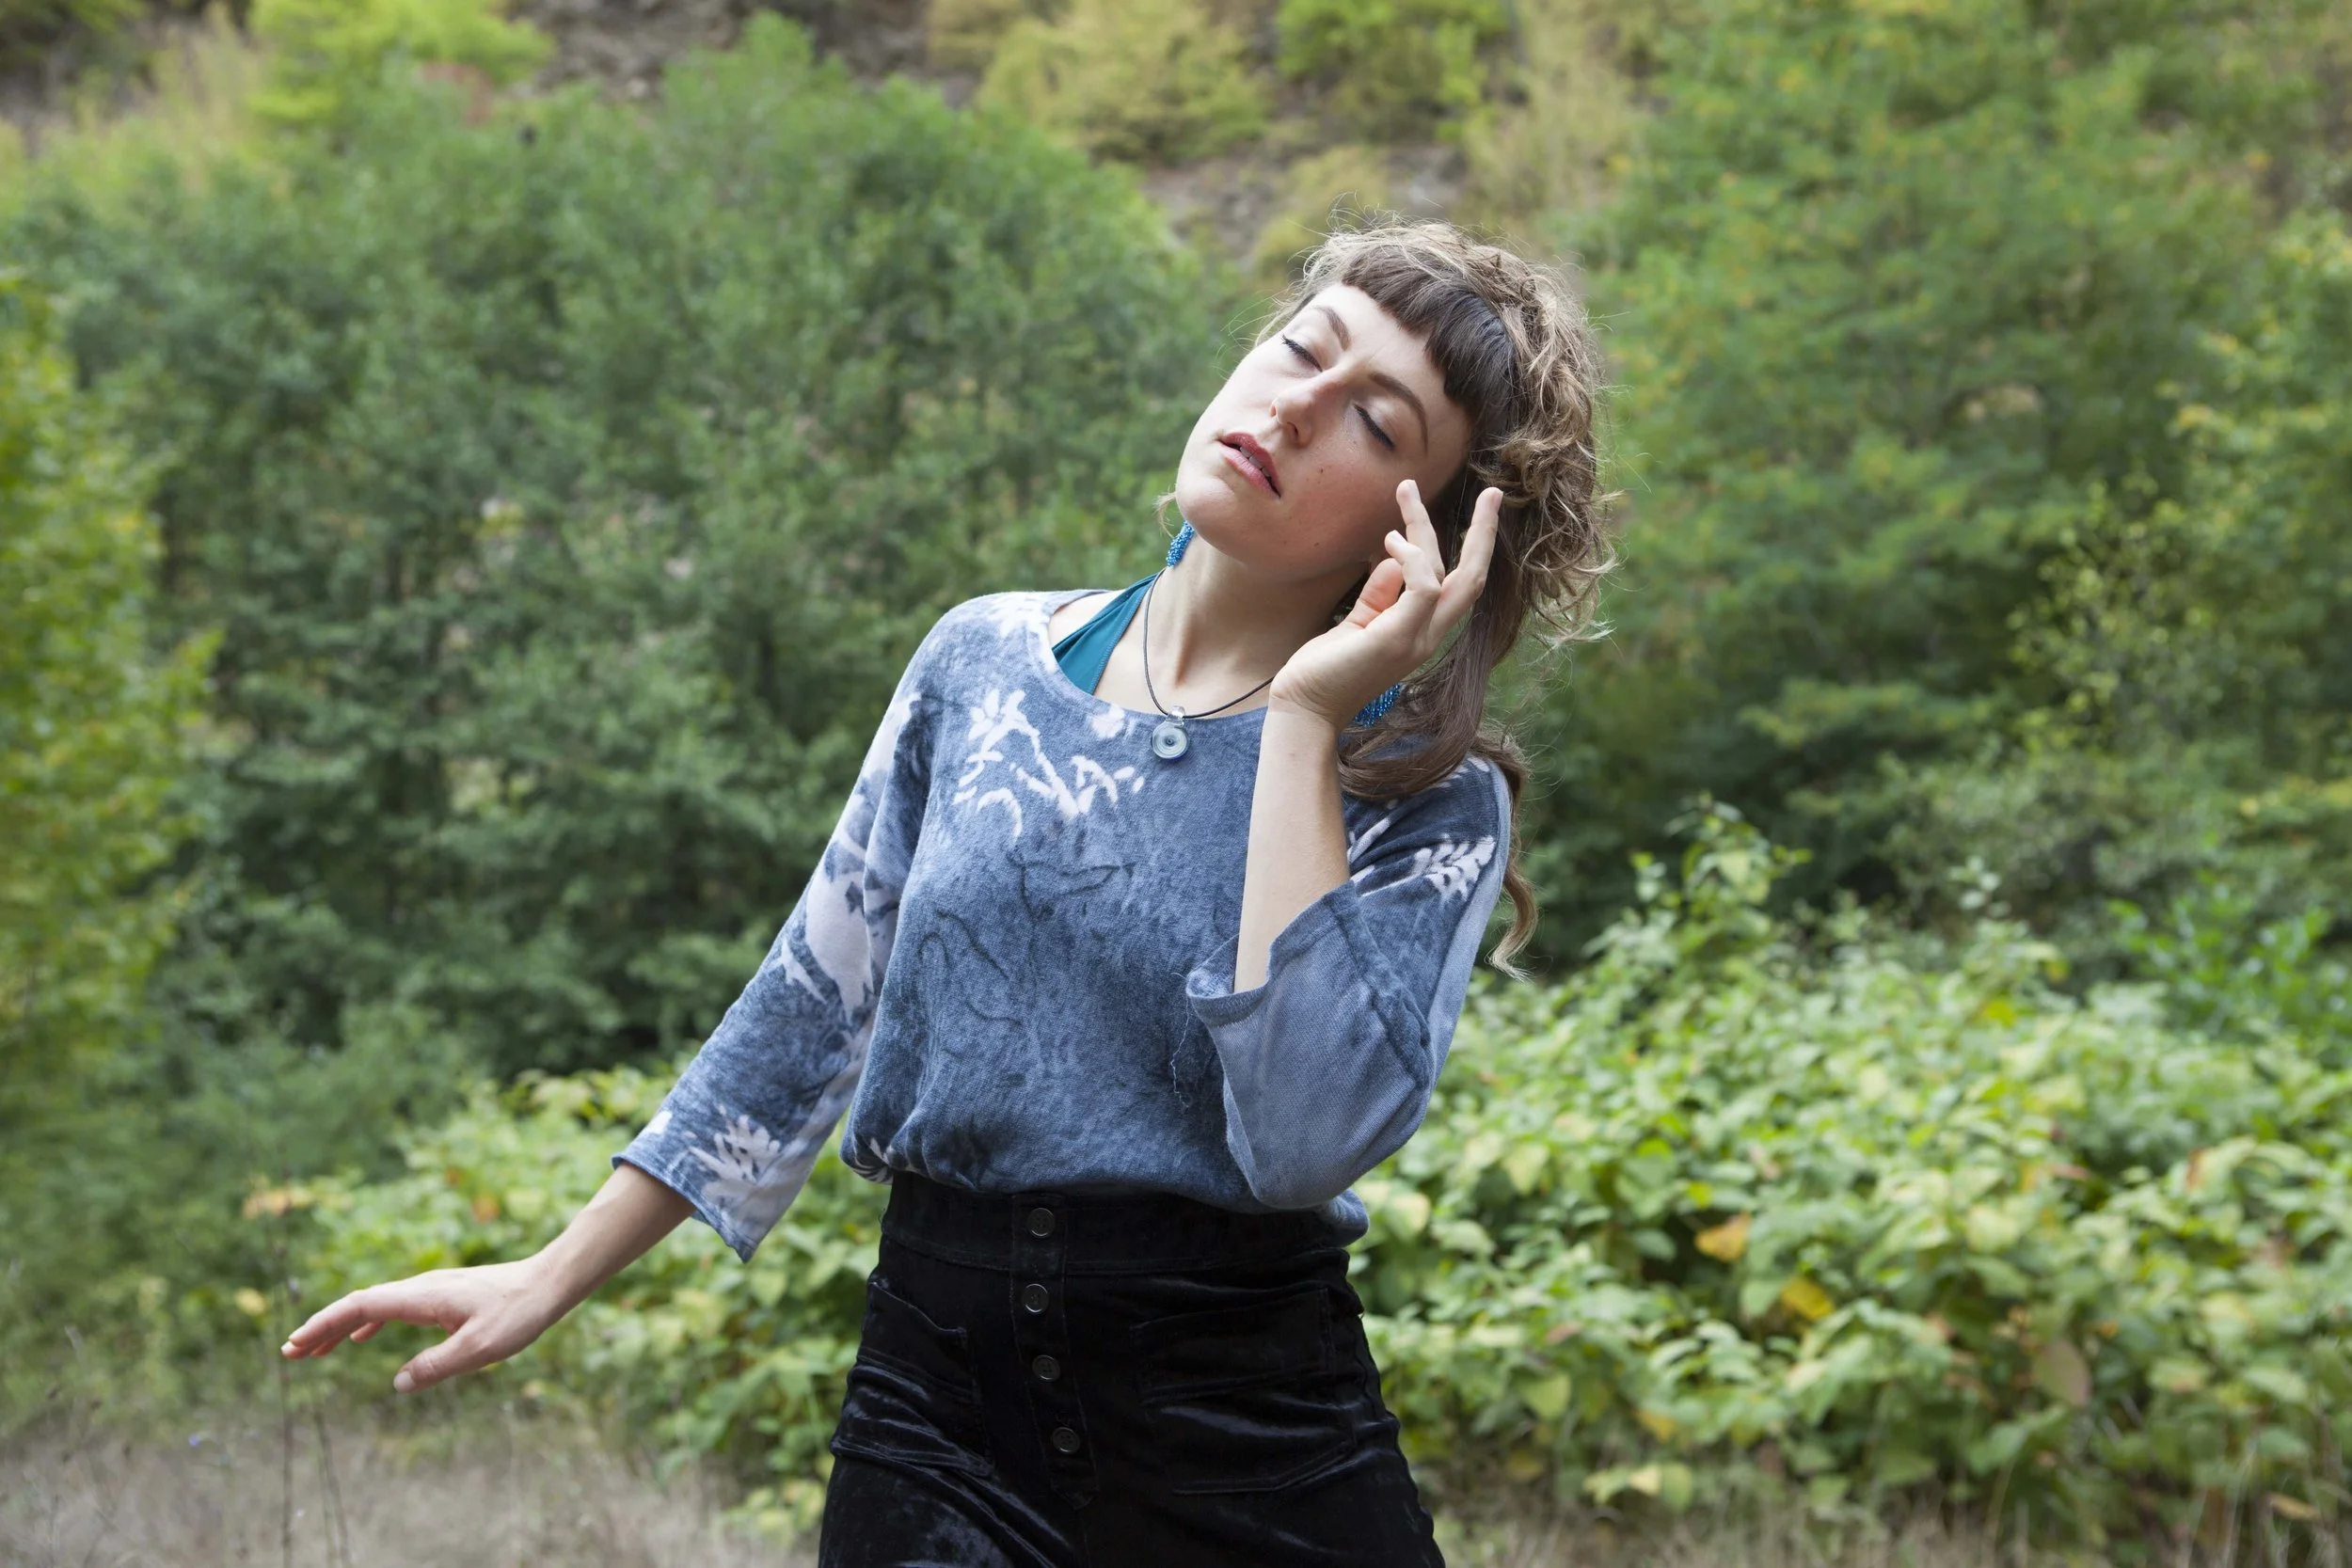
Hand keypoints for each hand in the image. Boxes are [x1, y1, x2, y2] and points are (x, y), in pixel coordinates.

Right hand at [280, 1257, 563, 1392]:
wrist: (549, 1283)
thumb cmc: (518, 1314)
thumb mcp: (480, 1349)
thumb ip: (437, 1366)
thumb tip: (398, 1384)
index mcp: (421, 1297)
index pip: (359, 1306)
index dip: (324, 1325)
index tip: (296, 1344)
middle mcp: (420, 1288)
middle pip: (358, 1304)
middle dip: (322, 1328)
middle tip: (290, 1352)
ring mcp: (430, 1290)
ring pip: (374, 1305)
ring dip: (342, 1326)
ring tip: (315, 1350)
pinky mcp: (443, 1296)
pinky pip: (393, 1308)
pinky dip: (369, 1322)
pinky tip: (362, 1337)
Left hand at [1268, 480, 1501, 728]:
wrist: (1304, 709)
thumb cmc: (1325, 669)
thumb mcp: (1358, 622)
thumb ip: (1379, 595)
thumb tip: (1395, 560)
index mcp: (1422, 632)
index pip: (1460, 586)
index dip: (1472, 549)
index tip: (1473, 512)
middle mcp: (1429, 636)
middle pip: (1474, 578)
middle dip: (1486, 533)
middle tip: (1494, 492)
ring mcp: (1418, 639)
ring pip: (1447, 573)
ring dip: (1426, 527)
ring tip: (1404, 493)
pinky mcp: (1398, 638)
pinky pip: (1423, 586)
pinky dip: (1411, 556)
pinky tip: (1389, 539)